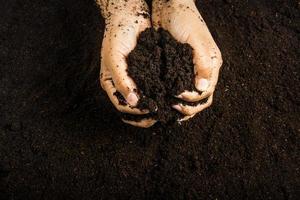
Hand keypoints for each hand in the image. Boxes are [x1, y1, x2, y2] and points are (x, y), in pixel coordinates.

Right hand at [98, 0, 156, 127]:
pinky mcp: (146, 72)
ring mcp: (135, 79)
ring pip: (144, 99)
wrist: (129, 16)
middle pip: (133, 107)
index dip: (135, 112)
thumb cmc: (117, 36)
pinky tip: (168, 96)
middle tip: (158, 116)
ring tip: (165, 109)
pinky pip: (152, 87)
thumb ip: (122, 81)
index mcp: (111, 83)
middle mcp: (123, 84)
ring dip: (153, 106)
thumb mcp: (114, 59)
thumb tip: (133, 102)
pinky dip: (158, 94)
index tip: (149, 110)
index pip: (122, 105)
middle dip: (144, 114)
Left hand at [152, 0, 222, 120]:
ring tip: (168, 109)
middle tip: (171, 108)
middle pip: (200, 99)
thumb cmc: (184, 20)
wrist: (169, 5)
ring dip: (181, 106)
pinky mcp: (177, 67)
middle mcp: (202, 70)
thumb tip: (202, 89)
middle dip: (188, 107)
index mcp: (211, 64)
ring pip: (189, 96)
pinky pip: (178, 87)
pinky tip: (163, 100)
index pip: (206, 93)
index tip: (175, 95)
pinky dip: (172, 96)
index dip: (191, 99)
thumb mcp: (196, 41)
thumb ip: (203, 65)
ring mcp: (190, 70)